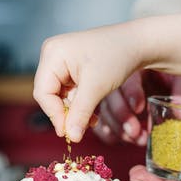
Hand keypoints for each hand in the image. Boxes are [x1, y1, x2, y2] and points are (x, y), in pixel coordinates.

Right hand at [33, 24, 142, 141]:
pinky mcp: (71, 67)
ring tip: (92, 120)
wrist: (137, 43)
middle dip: (66, 113)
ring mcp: (61, 61)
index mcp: (52, 54)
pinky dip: (80, 103)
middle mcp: (52, 55)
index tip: (68, 133)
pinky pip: (69, 91)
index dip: (54, 114)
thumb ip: (80, 114)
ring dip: (75, 110)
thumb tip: (71, 137)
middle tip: (80, 130)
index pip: (43, 92)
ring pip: (60, 95)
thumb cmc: (116, 57)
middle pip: (49, 94)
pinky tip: (92, 111)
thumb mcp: (96, 88)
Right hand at [93, 71, 180, 146]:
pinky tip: (120, 140)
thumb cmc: (177, 69)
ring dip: (116, 128)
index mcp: (136, 60)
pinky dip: (107, 132)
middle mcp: (119, 74)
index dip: (131, 92)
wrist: (173, 67)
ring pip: (103, 109)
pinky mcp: (111, 107)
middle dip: (121, 116)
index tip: (139, 108)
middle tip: (135, 132)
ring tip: (136, 139)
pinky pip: (100, 120)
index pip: (127, 74)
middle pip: (110, 93)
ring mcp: (112, 91)